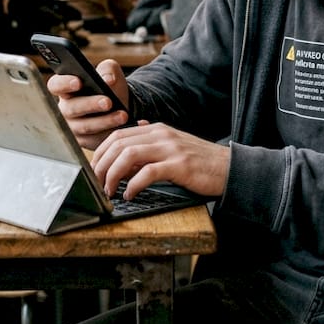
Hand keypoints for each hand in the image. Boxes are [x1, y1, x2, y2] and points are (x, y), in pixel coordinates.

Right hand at [48, 60, 130, 148]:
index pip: (56, 85)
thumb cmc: (110, 86)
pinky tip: (128, 126)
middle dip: (90, 104)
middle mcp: (65, 108)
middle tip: (108, 102)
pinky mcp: (84, 142)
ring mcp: (72, 127)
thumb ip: (107, 69)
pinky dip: (112, 133)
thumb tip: (108, 79)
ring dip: (105, 121)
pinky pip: (95, 140)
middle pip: (71, 108)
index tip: (79, 82)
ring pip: (85, 126)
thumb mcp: (109, 72)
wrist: (120, 106)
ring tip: (123, 115)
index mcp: (65, 88)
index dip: (64, 83)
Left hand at [91, 122, 229, 199]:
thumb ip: (148, 147)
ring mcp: (170, 148)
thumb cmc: (200, 162)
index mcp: (156, 129)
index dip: (101, 153)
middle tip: (96, 183)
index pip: (118, 135)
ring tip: (109, 191)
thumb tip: (124, 153)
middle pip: (118, 144)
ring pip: (129, 155)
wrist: (230, 167)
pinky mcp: (179, 165)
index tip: (94, 170)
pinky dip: (133, 185)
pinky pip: (148, 173)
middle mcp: (161, 134)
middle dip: (102, 165)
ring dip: (113, 175)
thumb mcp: (171, 148)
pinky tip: (130, 194)